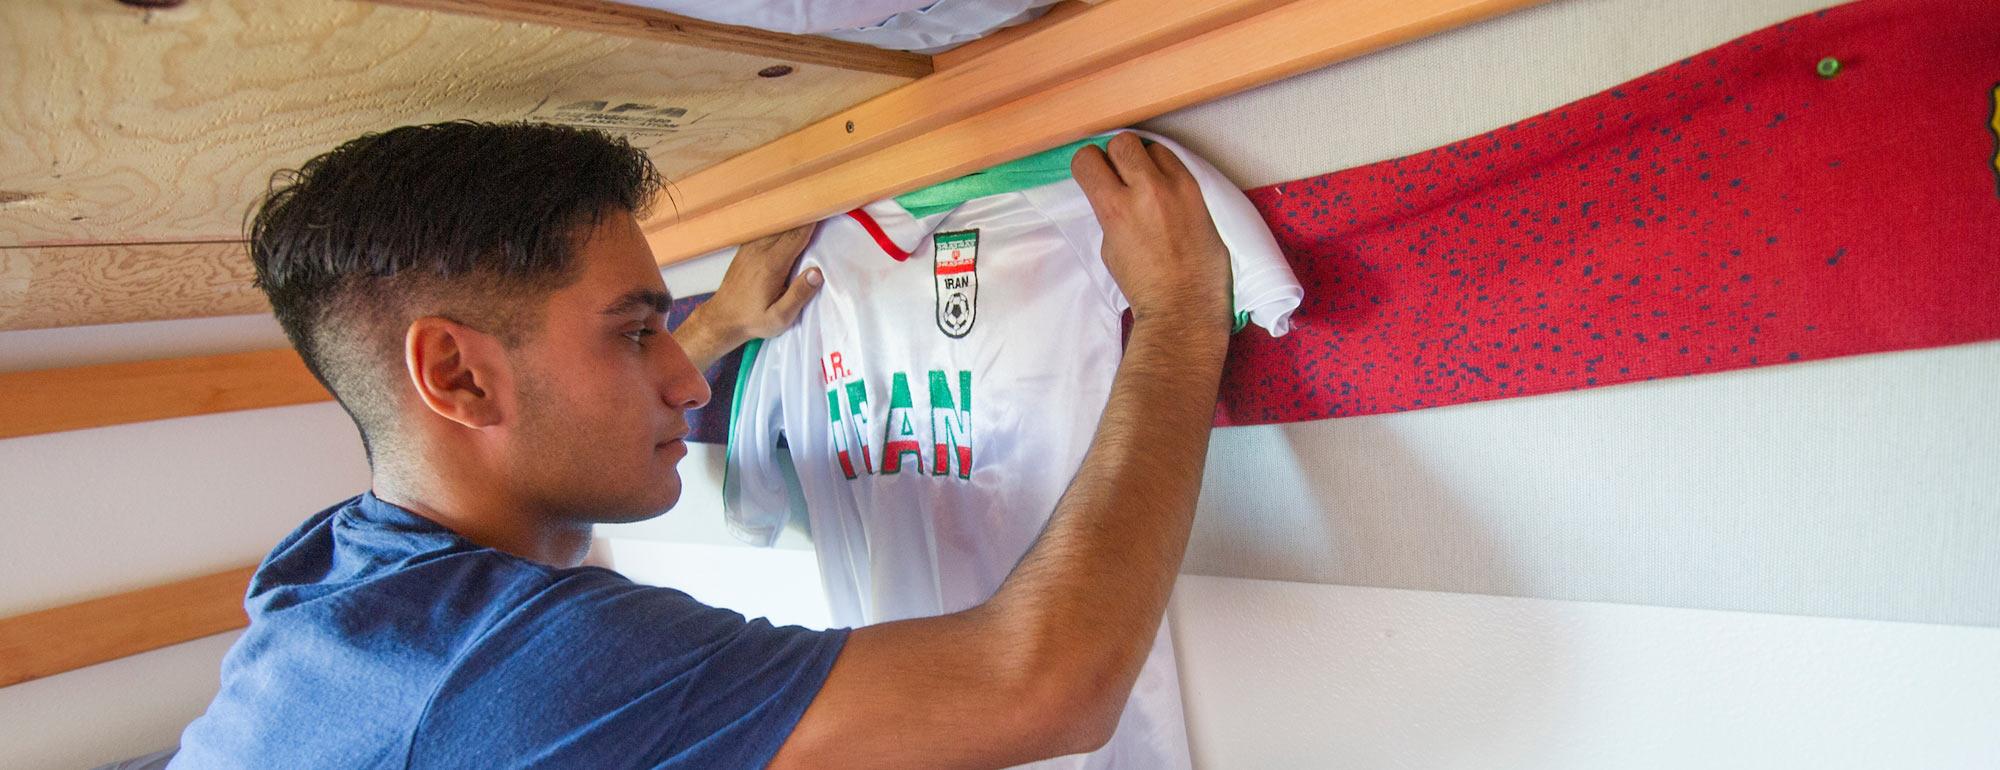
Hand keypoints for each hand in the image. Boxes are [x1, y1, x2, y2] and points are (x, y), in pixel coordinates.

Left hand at [675, 223, 822, 369]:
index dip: (812, 222)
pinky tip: (790, 225)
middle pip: (788, 227)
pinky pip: (767, 231)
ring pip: (777, 226)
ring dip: (793, 220)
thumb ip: (798, 295)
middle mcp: (760, 251)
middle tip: (824, 207)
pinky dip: (781, 226)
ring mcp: (751, 248)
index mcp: (772, 265)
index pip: (796, 236)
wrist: (722, 318)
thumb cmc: (753, 319)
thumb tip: (817, 273)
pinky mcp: (746, 249)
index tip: (826, 209)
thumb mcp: (779, 317)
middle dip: (806, 217)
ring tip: (810, 212)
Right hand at [1070, 133, 1231, 333]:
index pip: (1087, 158)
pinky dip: (1167, 171)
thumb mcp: (1110, 247)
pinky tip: (1167, 192)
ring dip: (1145, 160)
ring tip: (1147, 183)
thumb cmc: (1144, 285)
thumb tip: (1112, 191)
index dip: (1088, 166)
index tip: (1094, 175)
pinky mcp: (1199, 193)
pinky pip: (1177, 163)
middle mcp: (1146, 191)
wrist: (1184, 304)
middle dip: (1116, 157)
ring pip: (1152, 146)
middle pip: (1122, 142)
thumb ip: (1110, 211)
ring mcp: (1177, 189)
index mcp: (1115, 209)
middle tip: (1120, 176)